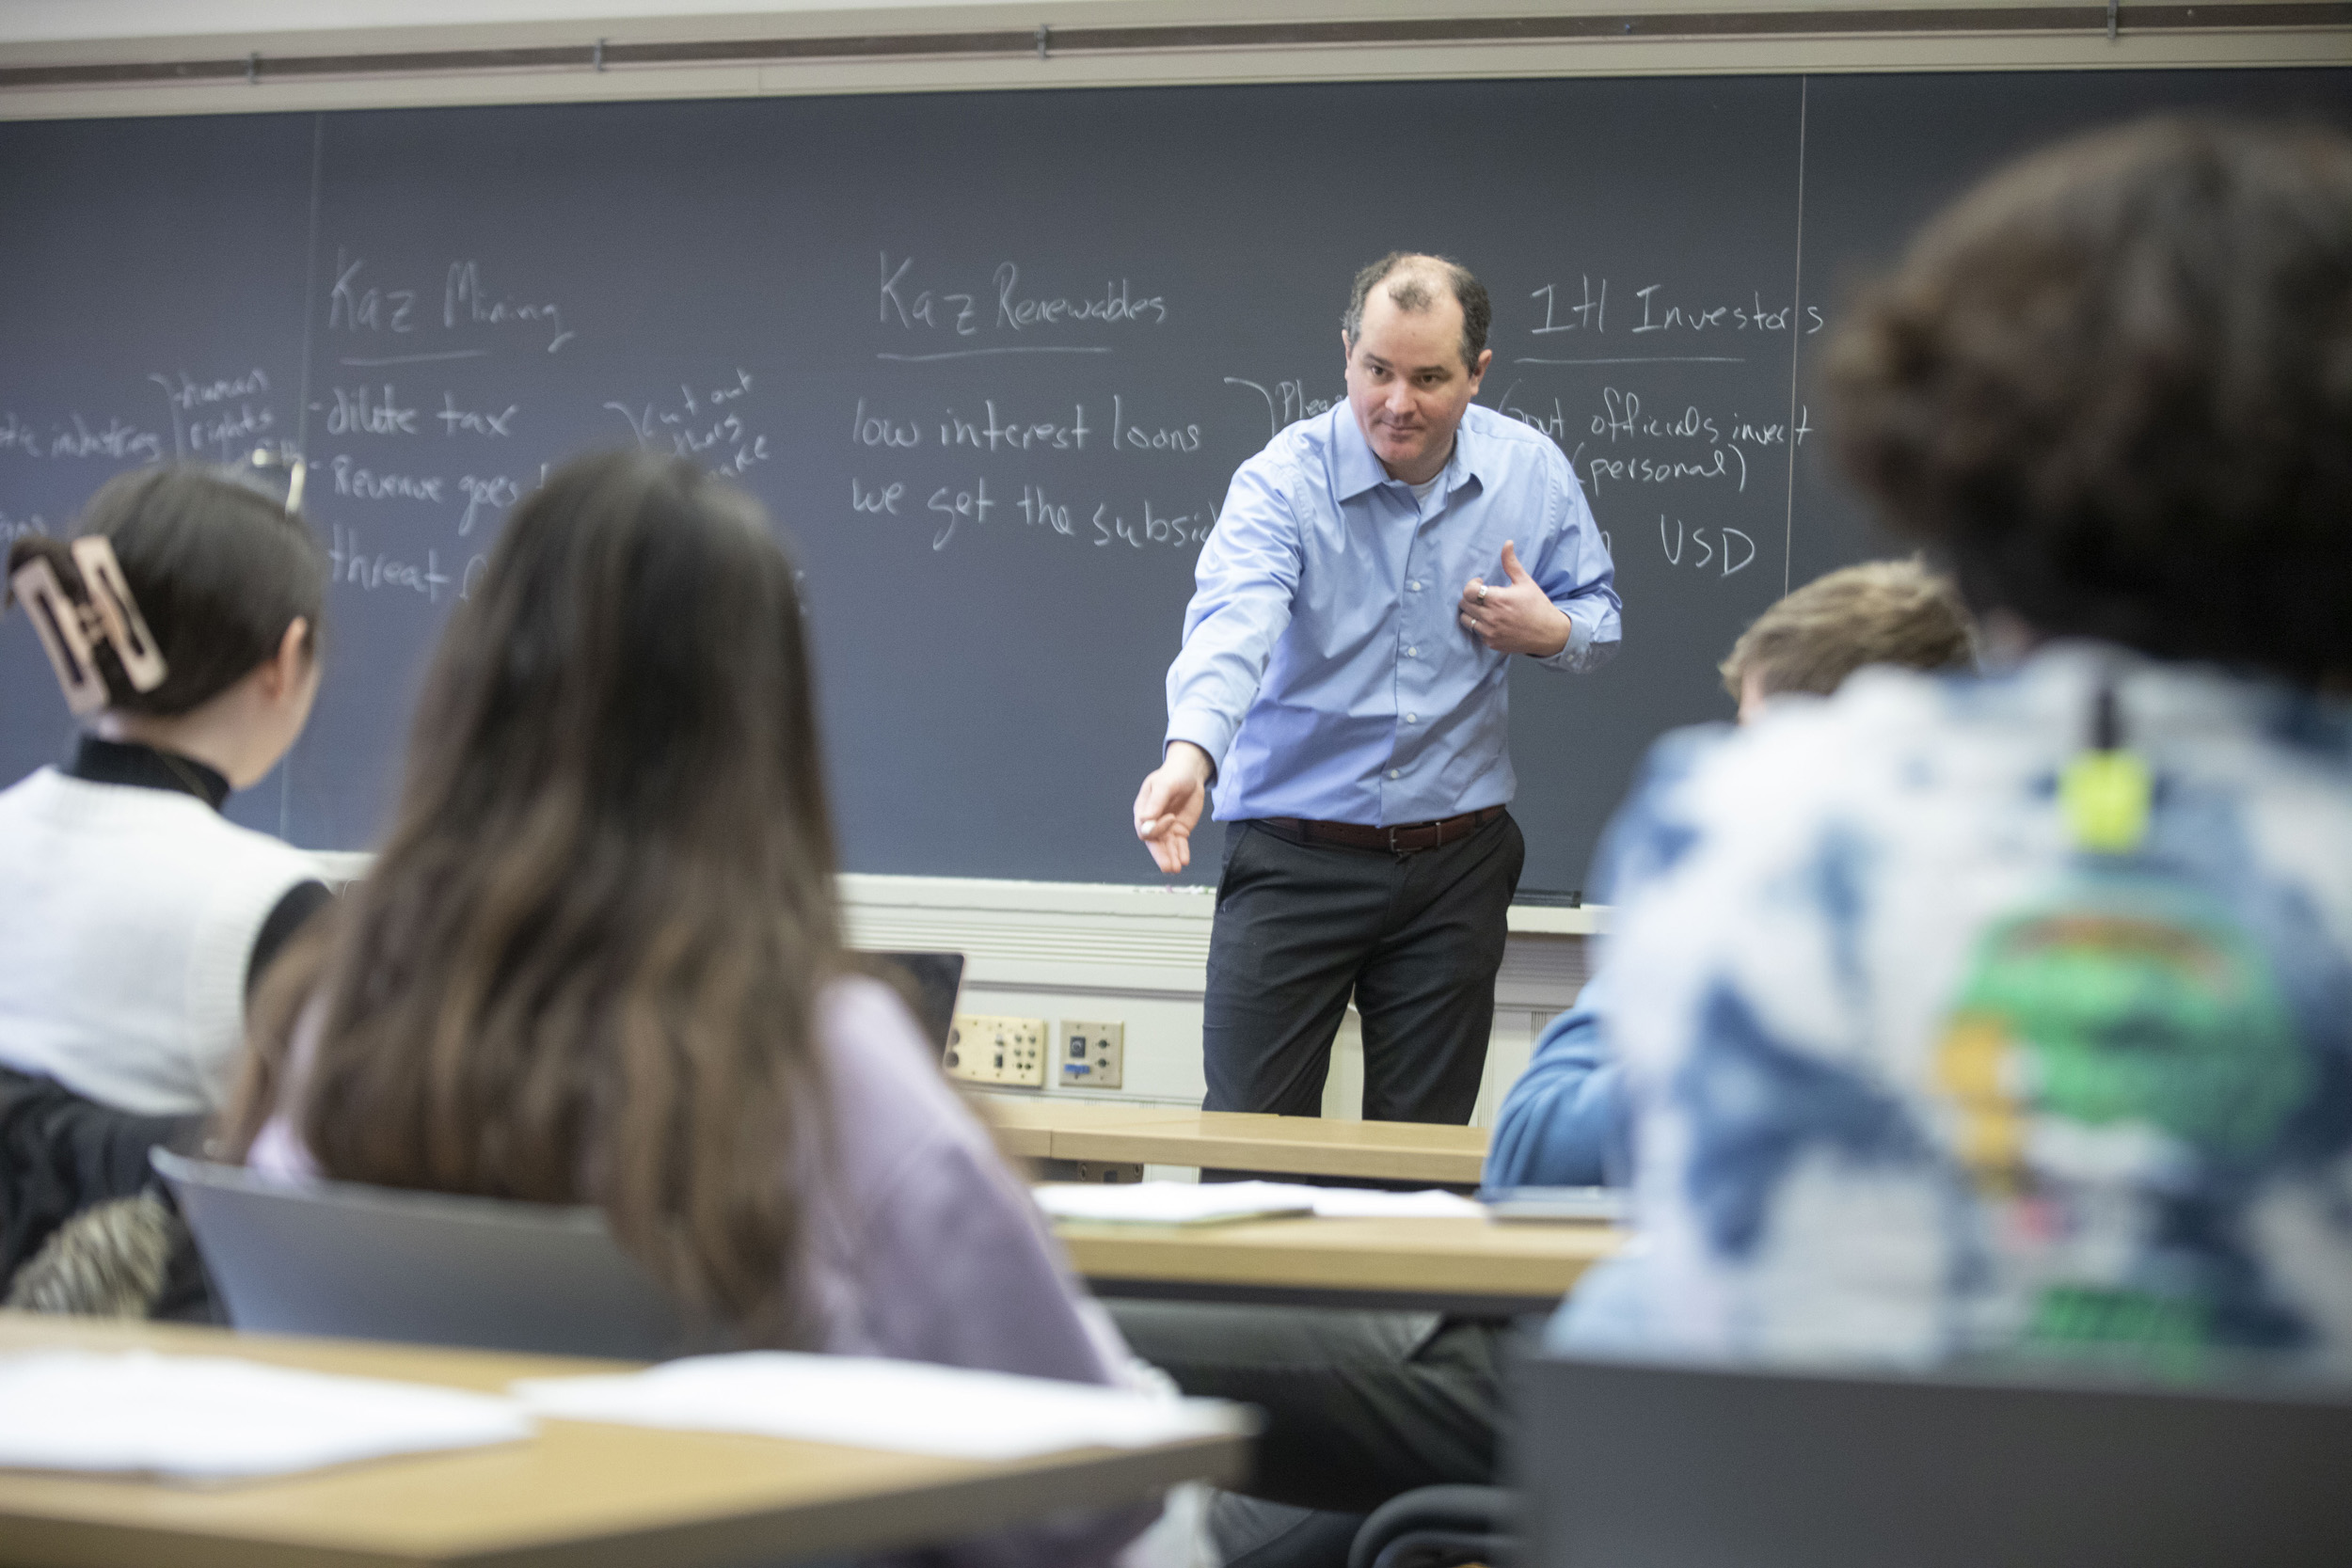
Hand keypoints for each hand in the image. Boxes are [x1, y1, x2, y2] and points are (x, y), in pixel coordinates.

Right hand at [1134, 741, 1212, 873]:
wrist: (1190, 774)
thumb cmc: (1173, 775)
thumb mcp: (1164, 785)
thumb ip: (1156, 802)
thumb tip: (1145, 820)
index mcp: (1143, 811)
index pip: (1145, 829)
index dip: (1156, 828)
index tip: (1172, 817)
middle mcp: (1153, 822)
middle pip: (1154, 843)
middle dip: (1161, 855)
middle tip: (1169, 867)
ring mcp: (1167, 828)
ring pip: (1167, 847)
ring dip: (1171, 857)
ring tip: (1178, 868)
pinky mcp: (1179, 830)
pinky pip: (1179, 845)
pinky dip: (1181, 852)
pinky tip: (1185, 860)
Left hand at [1459, 541, 1571, 657]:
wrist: (1549, 633)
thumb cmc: (1537, 605)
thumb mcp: (1525, 582)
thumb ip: (1511, 563)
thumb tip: (1507, 543)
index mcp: (1498, 600)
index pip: (1467, 592)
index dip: (1471, 585)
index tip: (1481, 583)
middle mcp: (1491, 617)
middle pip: (1463, 605)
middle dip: (1470, 598)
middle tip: (1482, 596)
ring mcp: (1490, 632)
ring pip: (1466, 620)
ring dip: (1471, 612)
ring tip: (1484, 608)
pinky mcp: (1492, 643)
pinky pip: (1476, 633)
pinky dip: (1480, 626)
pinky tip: (1493, 621)